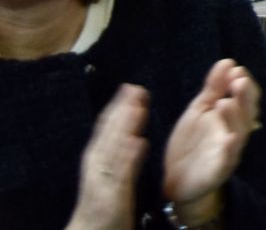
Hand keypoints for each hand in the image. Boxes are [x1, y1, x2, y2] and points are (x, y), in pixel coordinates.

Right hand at [68, 85, 146, 229]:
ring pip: (113, 148)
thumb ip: (126, 160)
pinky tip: (140, 142)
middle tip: (134, 87)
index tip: (130, 88)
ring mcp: (103, 181)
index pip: (107, 130)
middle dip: (121, 110)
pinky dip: (129, 158)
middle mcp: (97, 168)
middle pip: (109, 134)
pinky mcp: (111, 197)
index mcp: (99, 161)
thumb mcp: (117, 178)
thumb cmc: (106, 206)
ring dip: (124, 127)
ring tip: (137, 105)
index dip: (118, 108)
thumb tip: (137, 138)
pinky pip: (121, 175)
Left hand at [161, 59, 261, 222]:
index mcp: (231, 117)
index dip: (243, 82)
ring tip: (225, 102)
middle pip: (247, 112)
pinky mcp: (219, 170)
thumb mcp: (200, 111)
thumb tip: (227, 61)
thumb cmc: (192, 142)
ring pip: (239, 133)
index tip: (235, 69)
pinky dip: (231, 149)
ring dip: (236, 118)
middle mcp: (235, 132)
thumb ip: (213, 88)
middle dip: (245, 96)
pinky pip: (228, 159)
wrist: (177, 180)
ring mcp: (229, 151)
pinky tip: (230, 139)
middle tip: (239, 80)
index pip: (245, 96)